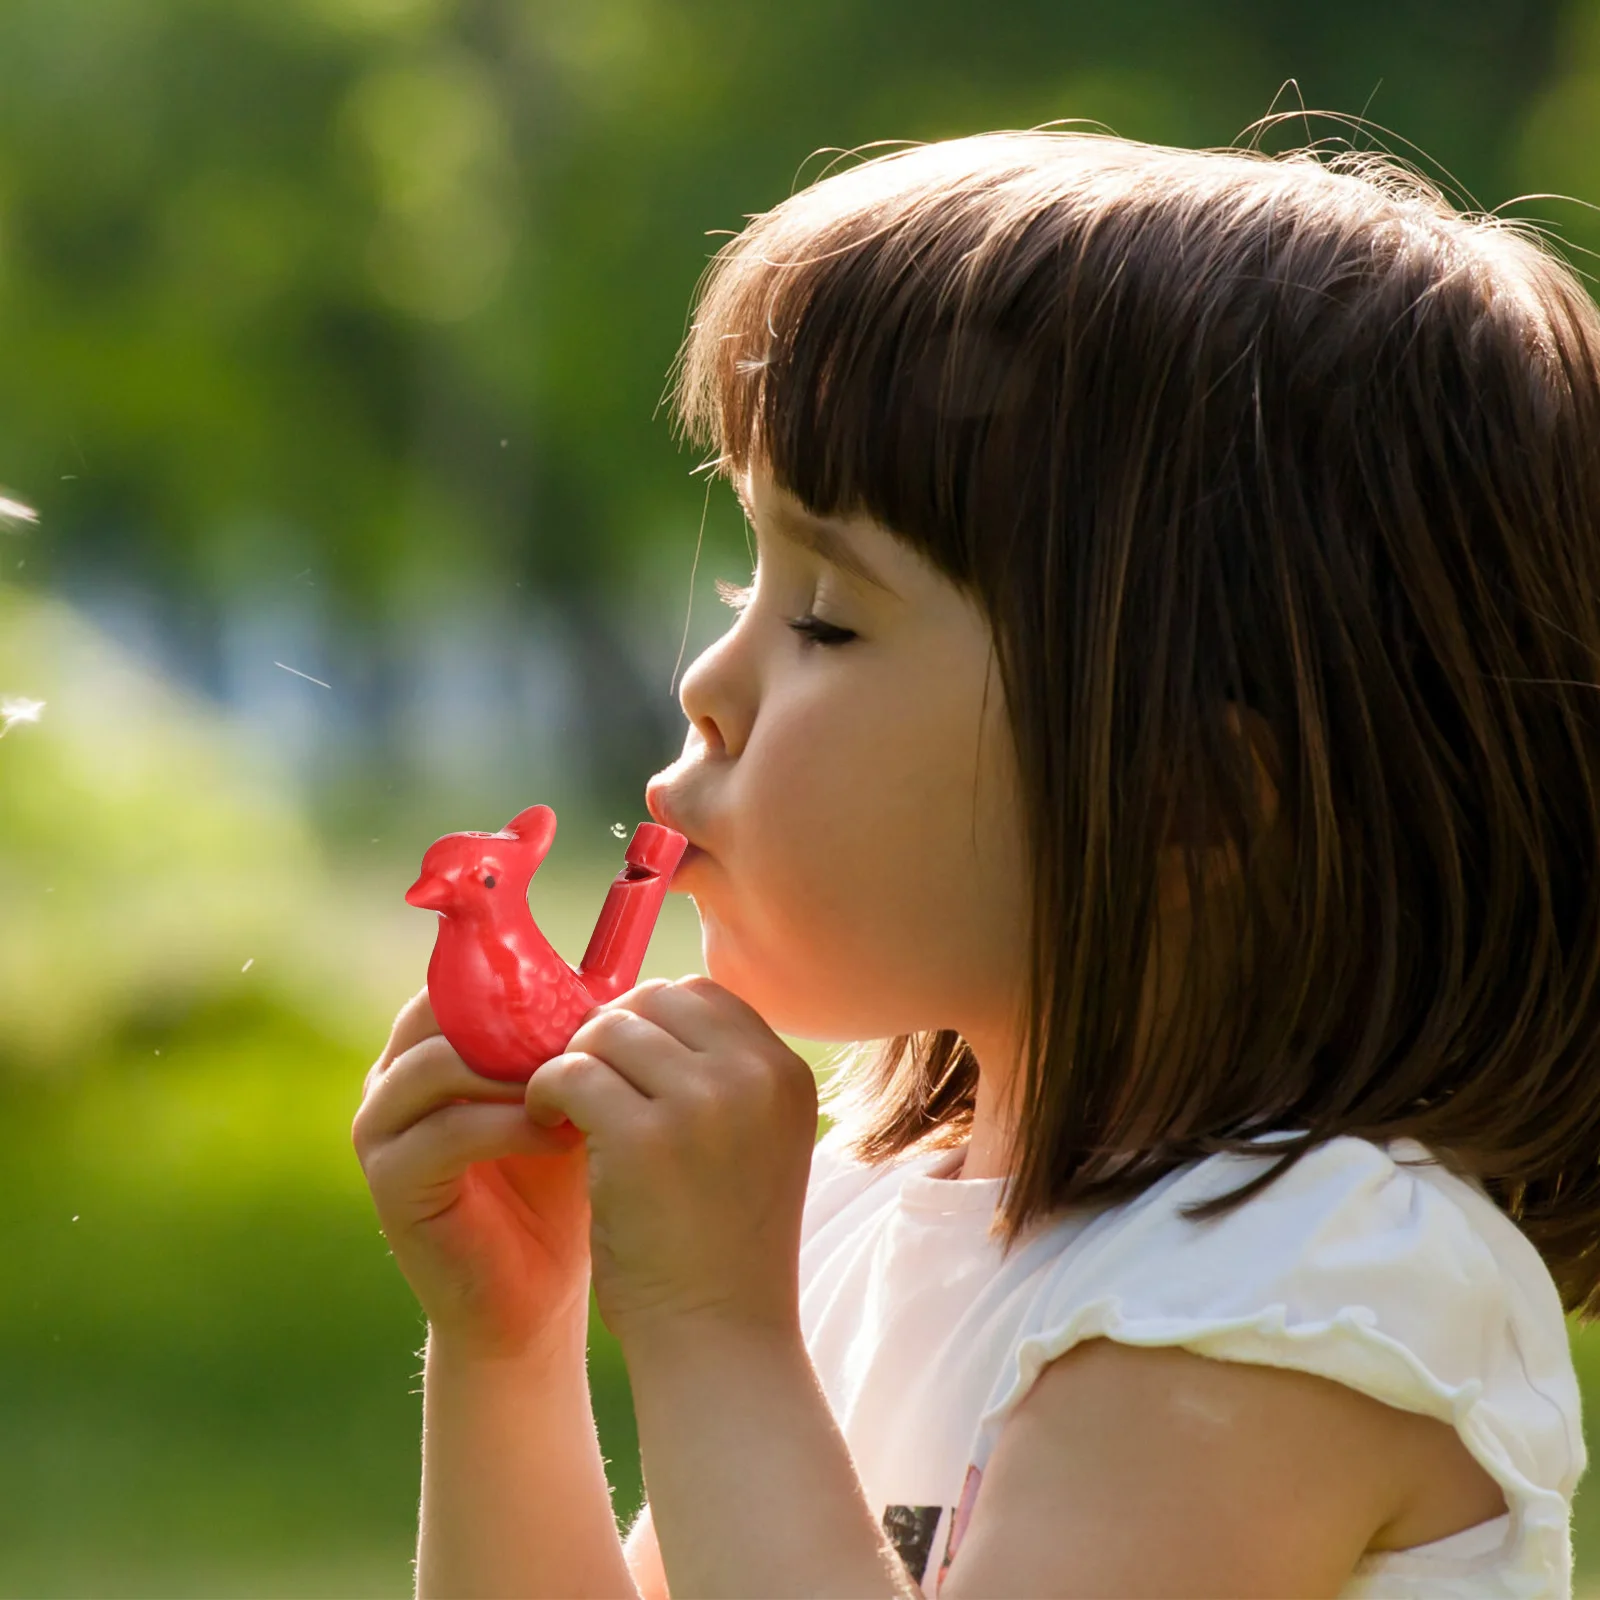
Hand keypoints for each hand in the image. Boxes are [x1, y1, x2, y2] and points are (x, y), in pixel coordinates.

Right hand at [352, 987, 592, 1359]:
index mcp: (430, 1046)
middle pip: (441, 1010)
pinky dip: (511, 1125)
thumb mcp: (568, 1096)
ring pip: (440, 1063)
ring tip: (580, 1090)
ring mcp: (381, 1129)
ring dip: (517, 1071)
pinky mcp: (390, 1182)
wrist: (533, 1297)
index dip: (525, 983)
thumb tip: (620, 974)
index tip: (593, 999)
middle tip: (586, 1037)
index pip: (460, 980)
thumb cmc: (557, 1186)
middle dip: (518, 1020)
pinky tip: (564, 1138)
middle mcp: (392, 1079)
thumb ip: (570, 1041)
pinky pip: (447, 1131)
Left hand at [523, 975, 818, 1351]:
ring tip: (560, 1108)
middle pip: (653, 1000)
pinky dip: (544, 1091)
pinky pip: (570, 1073)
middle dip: (606, 1034)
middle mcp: (755, 1076)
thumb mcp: (751, 1142)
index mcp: (787, 1073)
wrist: (718, 1338)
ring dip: (572, 1062)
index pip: (702, 995)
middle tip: (581, 1081)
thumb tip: (636, 1009)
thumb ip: (716, 1074)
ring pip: (606, 1030)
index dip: (648, 1018)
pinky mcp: (643, 1137)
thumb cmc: (722, 1243)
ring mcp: (703, 1102)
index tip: (618, 1061)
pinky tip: (544, 1125)